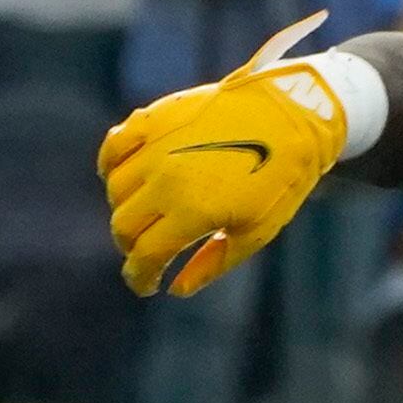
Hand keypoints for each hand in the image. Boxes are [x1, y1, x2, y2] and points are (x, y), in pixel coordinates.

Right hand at [98, 28, 347, 297]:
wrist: (292, 114)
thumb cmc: (279, 178)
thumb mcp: (255, 232)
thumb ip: (211, 264)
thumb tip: (176, 289)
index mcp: (192, 212)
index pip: (145, 255)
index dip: (140, 278)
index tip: (146, 285)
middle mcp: (167, 179)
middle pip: (123, 226)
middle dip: (131, 248)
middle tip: (148, 252)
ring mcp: (158, 146)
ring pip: (115, 189)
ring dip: (124, 209)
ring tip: (145, 215)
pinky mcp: (156, 118)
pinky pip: (114, 146)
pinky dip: (109, 165)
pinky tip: (120, 177)